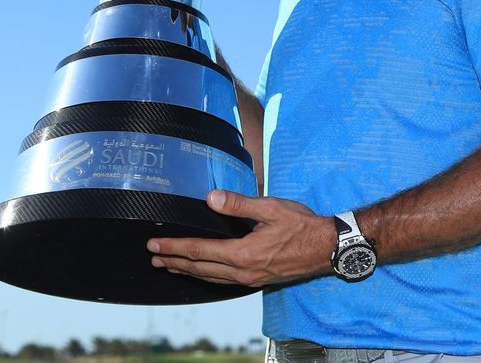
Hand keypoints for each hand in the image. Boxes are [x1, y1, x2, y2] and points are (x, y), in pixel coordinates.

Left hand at [147, 189, 334, 286]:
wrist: (327, 249)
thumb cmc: (302, 226)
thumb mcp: (270, 208)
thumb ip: (238, 204)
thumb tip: (211, 199)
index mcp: (242, 253)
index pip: (199, 251)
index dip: (174, 247)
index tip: (154, 245)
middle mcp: (242, 271)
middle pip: (199, 268)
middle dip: (174, 262)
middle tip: (153, 258)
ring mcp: (250, 279)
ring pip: (210, 278)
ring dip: (188, 271)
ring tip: (171, 266)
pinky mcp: (258, 280)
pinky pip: (224, 281)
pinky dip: (206, 276)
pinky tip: (204, 272)